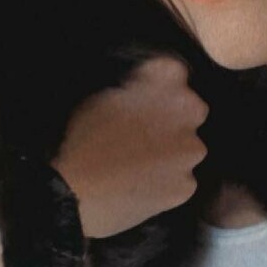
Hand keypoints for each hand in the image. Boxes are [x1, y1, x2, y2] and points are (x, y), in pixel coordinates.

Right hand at [53, 56, 209, 238]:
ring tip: (137, 164)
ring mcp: (191, 151)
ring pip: (187, 146)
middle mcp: (190, 112)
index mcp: (168, 82)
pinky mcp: (186, 185)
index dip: (155, 84)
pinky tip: (141, 185)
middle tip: (138, 134)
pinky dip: (167, 181)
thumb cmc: (82, 139)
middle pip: (188, 110)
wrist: (75, 193)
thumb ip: (136, 87)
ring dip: (170, 151)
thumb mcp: (104, 96)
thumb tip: (144, 89)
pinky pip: (181, 179)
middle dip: (170, 118)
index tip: (139, 97)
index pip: (174, 74)